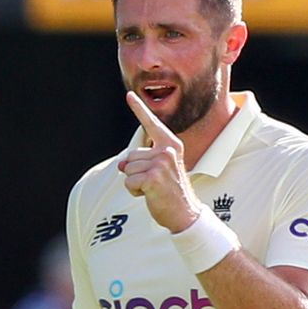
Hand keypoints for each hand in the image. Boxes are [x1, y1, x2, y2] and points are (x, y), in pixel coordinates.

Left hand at [117, 91, 200, 232]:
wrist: (185, 213)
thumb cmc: (172, 191)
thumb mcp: (160, 169)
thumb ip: (143, 160)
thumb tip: (121, 164)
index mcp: (171, 145)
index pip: (151, 125)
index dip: (139, 109)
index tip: (130, 95)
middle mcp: (167, 151)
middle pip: (131, 155)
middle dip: (136, 171)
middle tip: (155, 183)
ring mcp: (160, 164)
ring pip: (128, 169)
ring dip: (135, 182)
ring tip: (154, 189)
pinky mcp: (153, 178)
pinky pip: (128, 181)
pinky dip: (134, 191)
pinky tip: (150, 195)